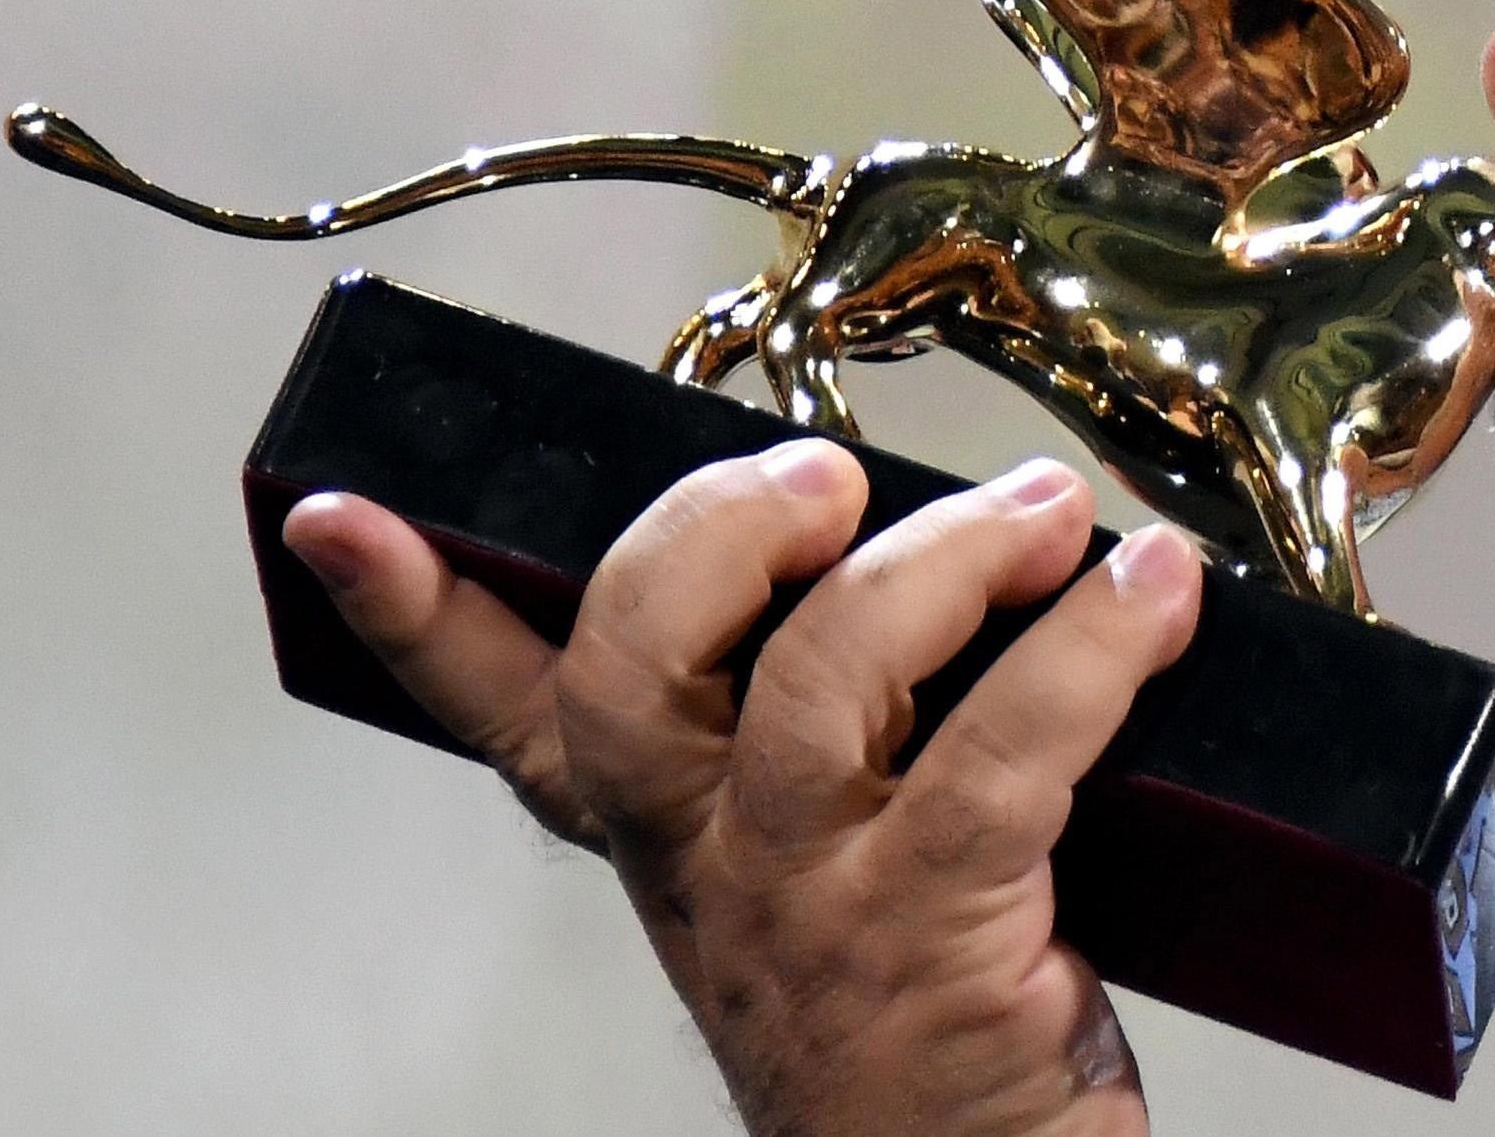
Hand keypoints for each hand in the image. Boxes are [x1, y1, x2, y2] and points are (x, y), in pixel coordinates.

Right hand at [280, 444, 1200, 1136]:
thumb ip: (834, 735)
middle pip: (639, 661)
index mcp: (672, 842)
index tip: (342, 513)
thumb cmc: (924, 1018)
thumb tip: (936, 545)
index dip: (417, 615)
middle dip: (721, 530)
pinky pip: (1003, 756)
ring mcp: (810, 902)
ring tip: (1041, 509)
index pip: (512, 715)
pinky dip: (1090, 654)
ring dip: (942, 561)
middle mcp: (713, 867)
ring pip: (822, 680)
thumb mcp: (832, 876)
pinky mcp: (933, 936)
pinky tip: (1152, 595)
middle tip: (828, 476)